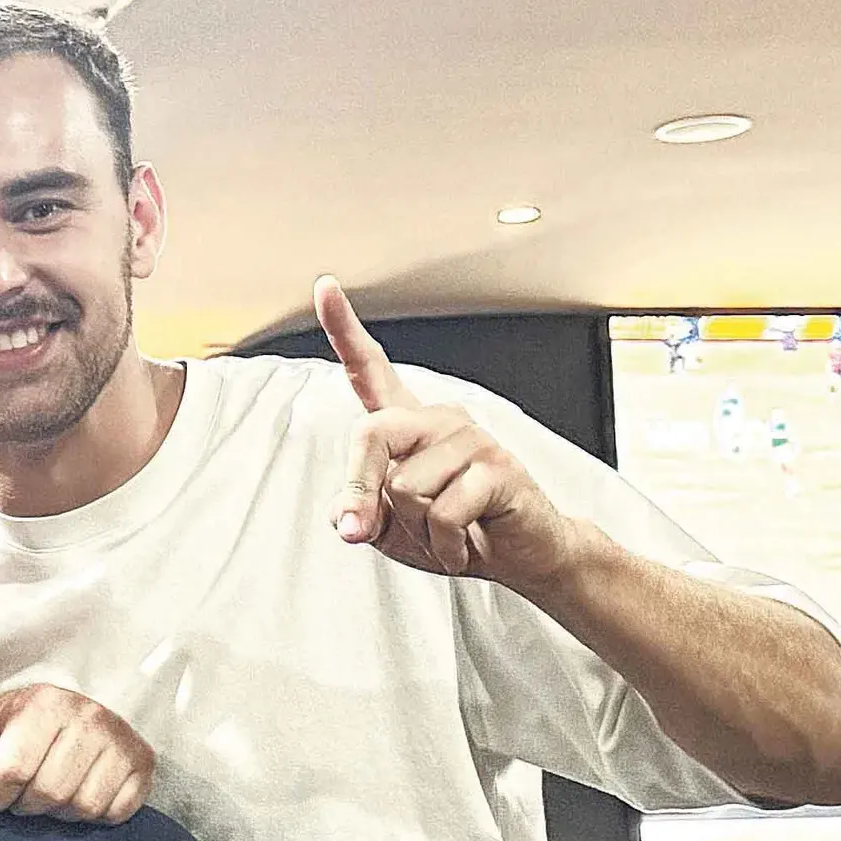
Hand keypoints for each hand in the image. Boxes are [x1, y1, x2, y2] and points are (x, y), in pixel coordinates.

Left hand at [0, 684, 153, 822]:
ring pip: (83, 806)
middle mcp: (89, 716)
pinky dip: (93, 816)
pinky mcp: (143, 763)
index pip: (13, 771)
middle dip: (26, 806)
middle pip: (50, 792)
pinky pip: (116, 812)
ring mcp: (121, 739)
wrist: (65, 717)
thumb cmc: (16, 728)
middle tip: (20, 798)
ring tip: (47, 795)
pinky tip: (77, 796)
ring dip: (58, 813)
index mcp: (44, 703)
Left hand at [317, 276, 587, 589]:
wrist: (517, 554)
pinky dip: (444, 546)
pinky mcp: (499, 466)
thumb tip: (347, 520)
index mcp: (407, 425)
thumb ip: (358, 510)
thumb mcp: (387, 527)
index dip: (344, 330)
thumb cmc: (450, 533)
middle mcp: (438, 419)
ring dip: (415, 530)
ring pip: (405, 488)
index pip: (370, 370)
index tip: (324, 286)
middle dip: (361, 492)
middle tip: (369, 531)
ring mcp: (472, 438)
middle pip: (371, 437)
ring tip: (445, 532)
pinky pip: (444, 513)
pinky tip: (465, 545)